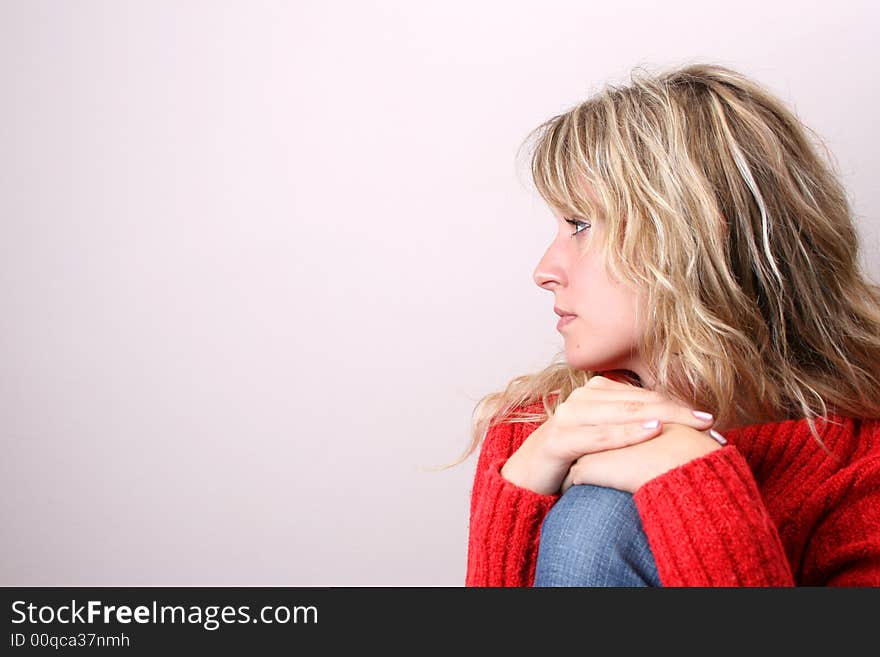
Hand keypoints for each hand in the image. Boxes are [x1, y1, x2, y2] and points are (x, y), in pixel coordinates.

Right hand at [500, 373, 718, 495]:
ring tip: (691, 421)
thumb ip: (631, 427)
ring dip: (660, 416)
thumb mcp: (604, 440)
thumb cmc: (571, 462)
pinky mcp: (558, 440)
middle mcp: (582, 399)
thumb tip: (676, 430)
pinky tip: (652, 432)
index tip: (710, 421)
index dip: (678, 404)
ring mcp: (568, 417)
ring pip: (622, 412)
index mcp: (595, 393)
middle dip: (678, 410)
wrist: (524, 481)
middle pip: (638, 400)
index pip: (644, 395)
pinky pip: (598, 436)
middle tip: (710, 422)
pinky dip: (626, 433)